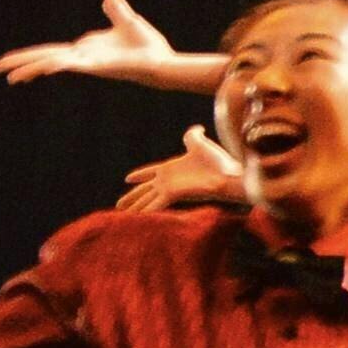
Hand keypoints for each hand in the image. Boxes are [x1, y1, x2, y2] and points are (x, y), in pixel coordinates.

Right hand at [0, 0, 179, 85]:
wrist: (164, 62)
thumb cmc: (148, 47)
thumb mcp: (128, 23)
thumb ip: (117, 12)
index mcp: (86, 48)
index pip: (52, 51)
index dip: (32, 55)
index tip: (12, 62)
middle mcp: (84, 57)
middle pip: (47, 57)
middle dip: (24, 63)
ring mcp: (91, 63)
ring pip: (57, 63)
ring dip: (35, 69)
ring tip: (13, 77)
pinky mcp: (102, 65)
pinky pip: (78, 65)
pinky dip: (62, 65)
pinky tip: (48, 67)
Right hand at [120, 127, 243, 214]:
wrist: (228, 173)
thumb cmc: (218, 161)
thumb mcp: (199, 143)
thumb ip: (193, 136)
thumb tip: (197, 129)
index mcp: (171, 168)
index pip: (150, 171)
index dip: (140, 174)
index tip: (127, 178)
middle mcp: (168, 180)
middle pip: (144, 190)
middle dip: (131, 197)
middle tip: (118, 205)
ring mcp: (169, 188)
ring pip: (146, 199)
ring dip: (134, 207)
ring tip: (121, 214)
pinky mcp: (173, 195)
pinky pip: (154, 205)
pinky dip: (145, 212)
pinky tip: (134, 219)